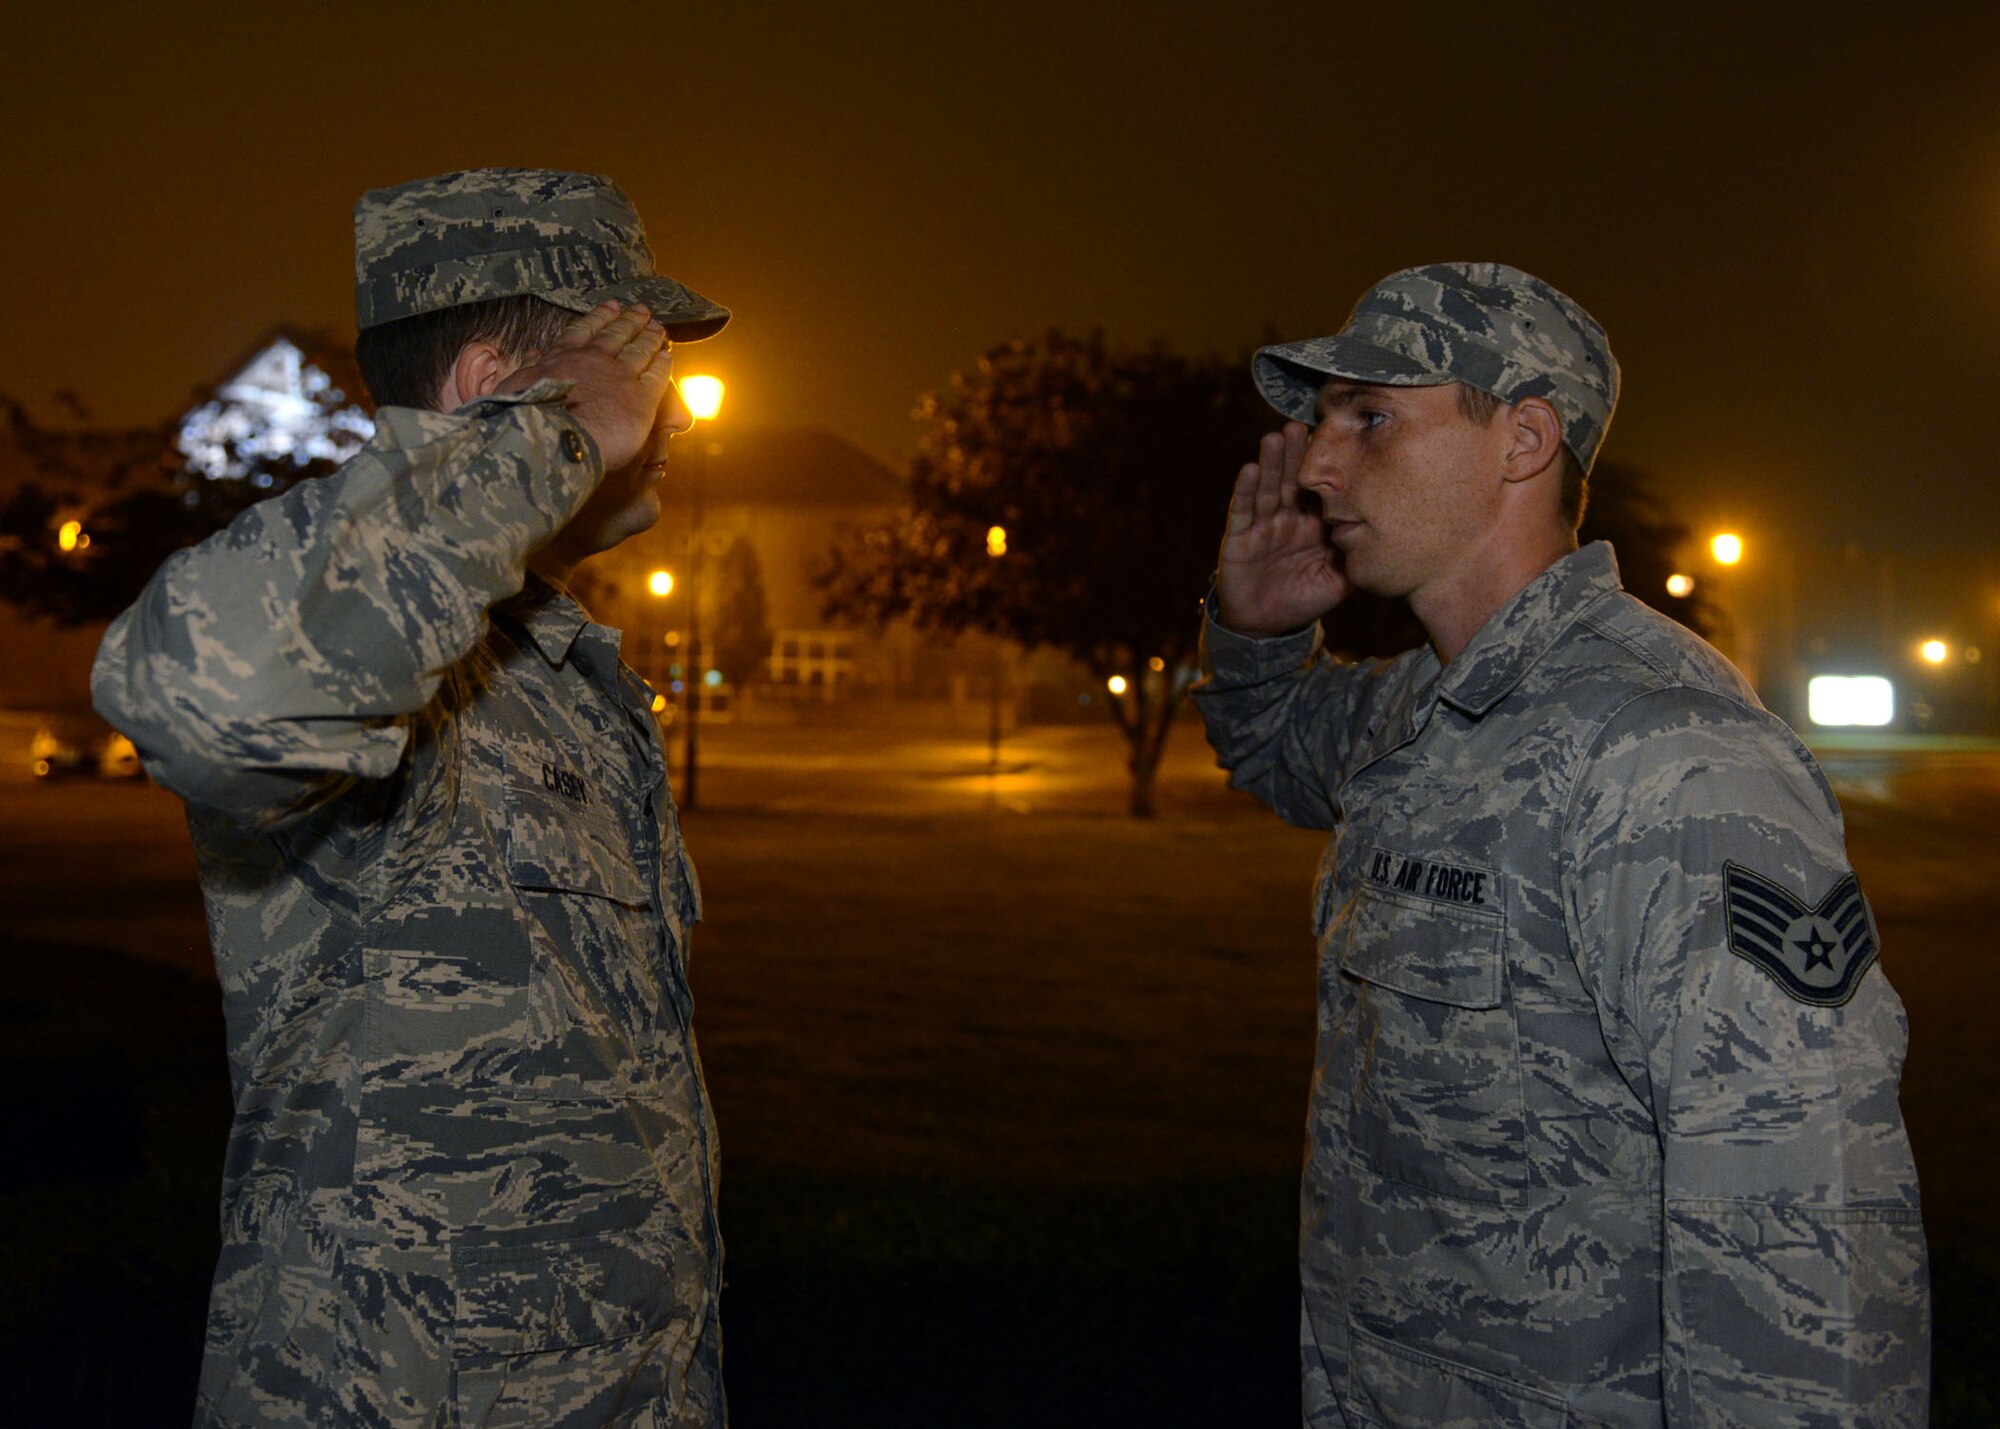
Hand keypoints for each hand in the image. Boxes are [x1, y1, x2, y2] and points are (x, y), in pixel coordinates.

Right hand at [497, 302, 672, 471]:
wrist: (552, 438)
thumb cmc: (526, 416)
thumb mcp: (516, 385)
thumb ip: (529, 368)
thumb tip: (532, 353)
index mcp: (564, 358)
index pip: (585, 331)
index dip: (600, 317)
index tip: (611, 306)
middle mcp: (595, 360)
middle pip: (617, 335)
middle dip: (630, 321)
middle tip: (642, 310)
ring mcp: (620, 377)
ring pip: (640, 350)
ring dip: (650, 337)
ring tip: (659, 328)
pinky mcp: (641, 399)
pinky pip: (656, 376)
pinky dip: (663, 364)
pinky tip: (668, 357)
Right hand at [1214, 423, 1348, 634]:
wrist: (1266, 626)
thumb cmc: (1303, 600)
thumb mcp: (1338, 581)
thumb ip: (1356, 559)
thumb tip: (1381, 538)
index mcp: (1313, 524)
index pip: (1320, 489)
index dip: (1324, 467)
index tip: (1334, 438)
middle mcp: (1288, 518)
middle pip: (1292, 479)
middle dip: (1295, 453)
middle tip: (1300, 425)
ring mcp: (1263, 525)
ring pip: (1267, 488)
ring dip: (1271, 462)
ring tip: (1275, 437)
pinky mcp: (1240, 537)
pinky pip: (1243, 510)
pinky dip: (1246, 490)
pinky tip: (1250, 469)